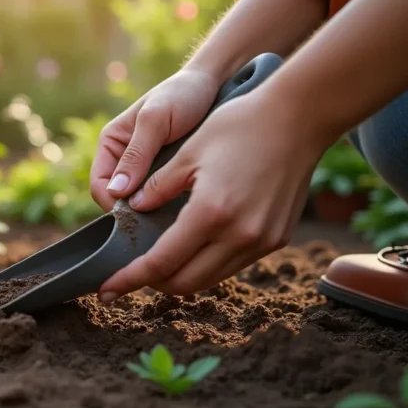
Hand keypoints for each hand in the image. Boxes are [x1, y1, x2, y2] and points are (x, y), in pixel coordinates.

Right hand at [90, 69, 221, 210]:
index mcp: (111, 144)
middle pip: (117, 198)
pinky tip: (183, 206)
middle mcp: (123, 159)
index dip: (112, 202)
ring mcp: (145, 169)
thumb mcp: (156, 121)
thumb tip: (116, 191)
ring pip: (138, 201)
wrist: (213, 85)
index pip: (99, 185)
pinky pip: (159, 197)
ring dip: (152, 209)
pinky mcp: (166, 174)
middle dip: (133, 210)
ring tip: (173, 212)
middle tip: (159, 216)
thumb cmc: (181, 95)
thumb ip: (136, 155)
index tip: (137, 211)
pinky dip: (167, 205)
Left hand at [98, 89, 328, 300]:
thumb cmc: (240, 125)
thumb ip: (157, 186)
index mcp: (211, 213)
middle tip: (129, 275)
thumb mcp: (188, 152)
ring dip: (180, 276)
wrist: (300, 118)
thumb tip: (131, 209)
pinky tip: (191, 249)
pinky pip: (233, 264)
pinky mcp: (277, 239)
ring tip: (156, 264)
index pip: (161, 263)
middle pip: (185, 282)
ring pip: (211, 278)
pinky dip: (207, 264)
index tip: (107, 289)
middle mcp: (239, 235)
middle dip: (152, 283)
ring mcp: (262, 241)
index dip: (130, 279)